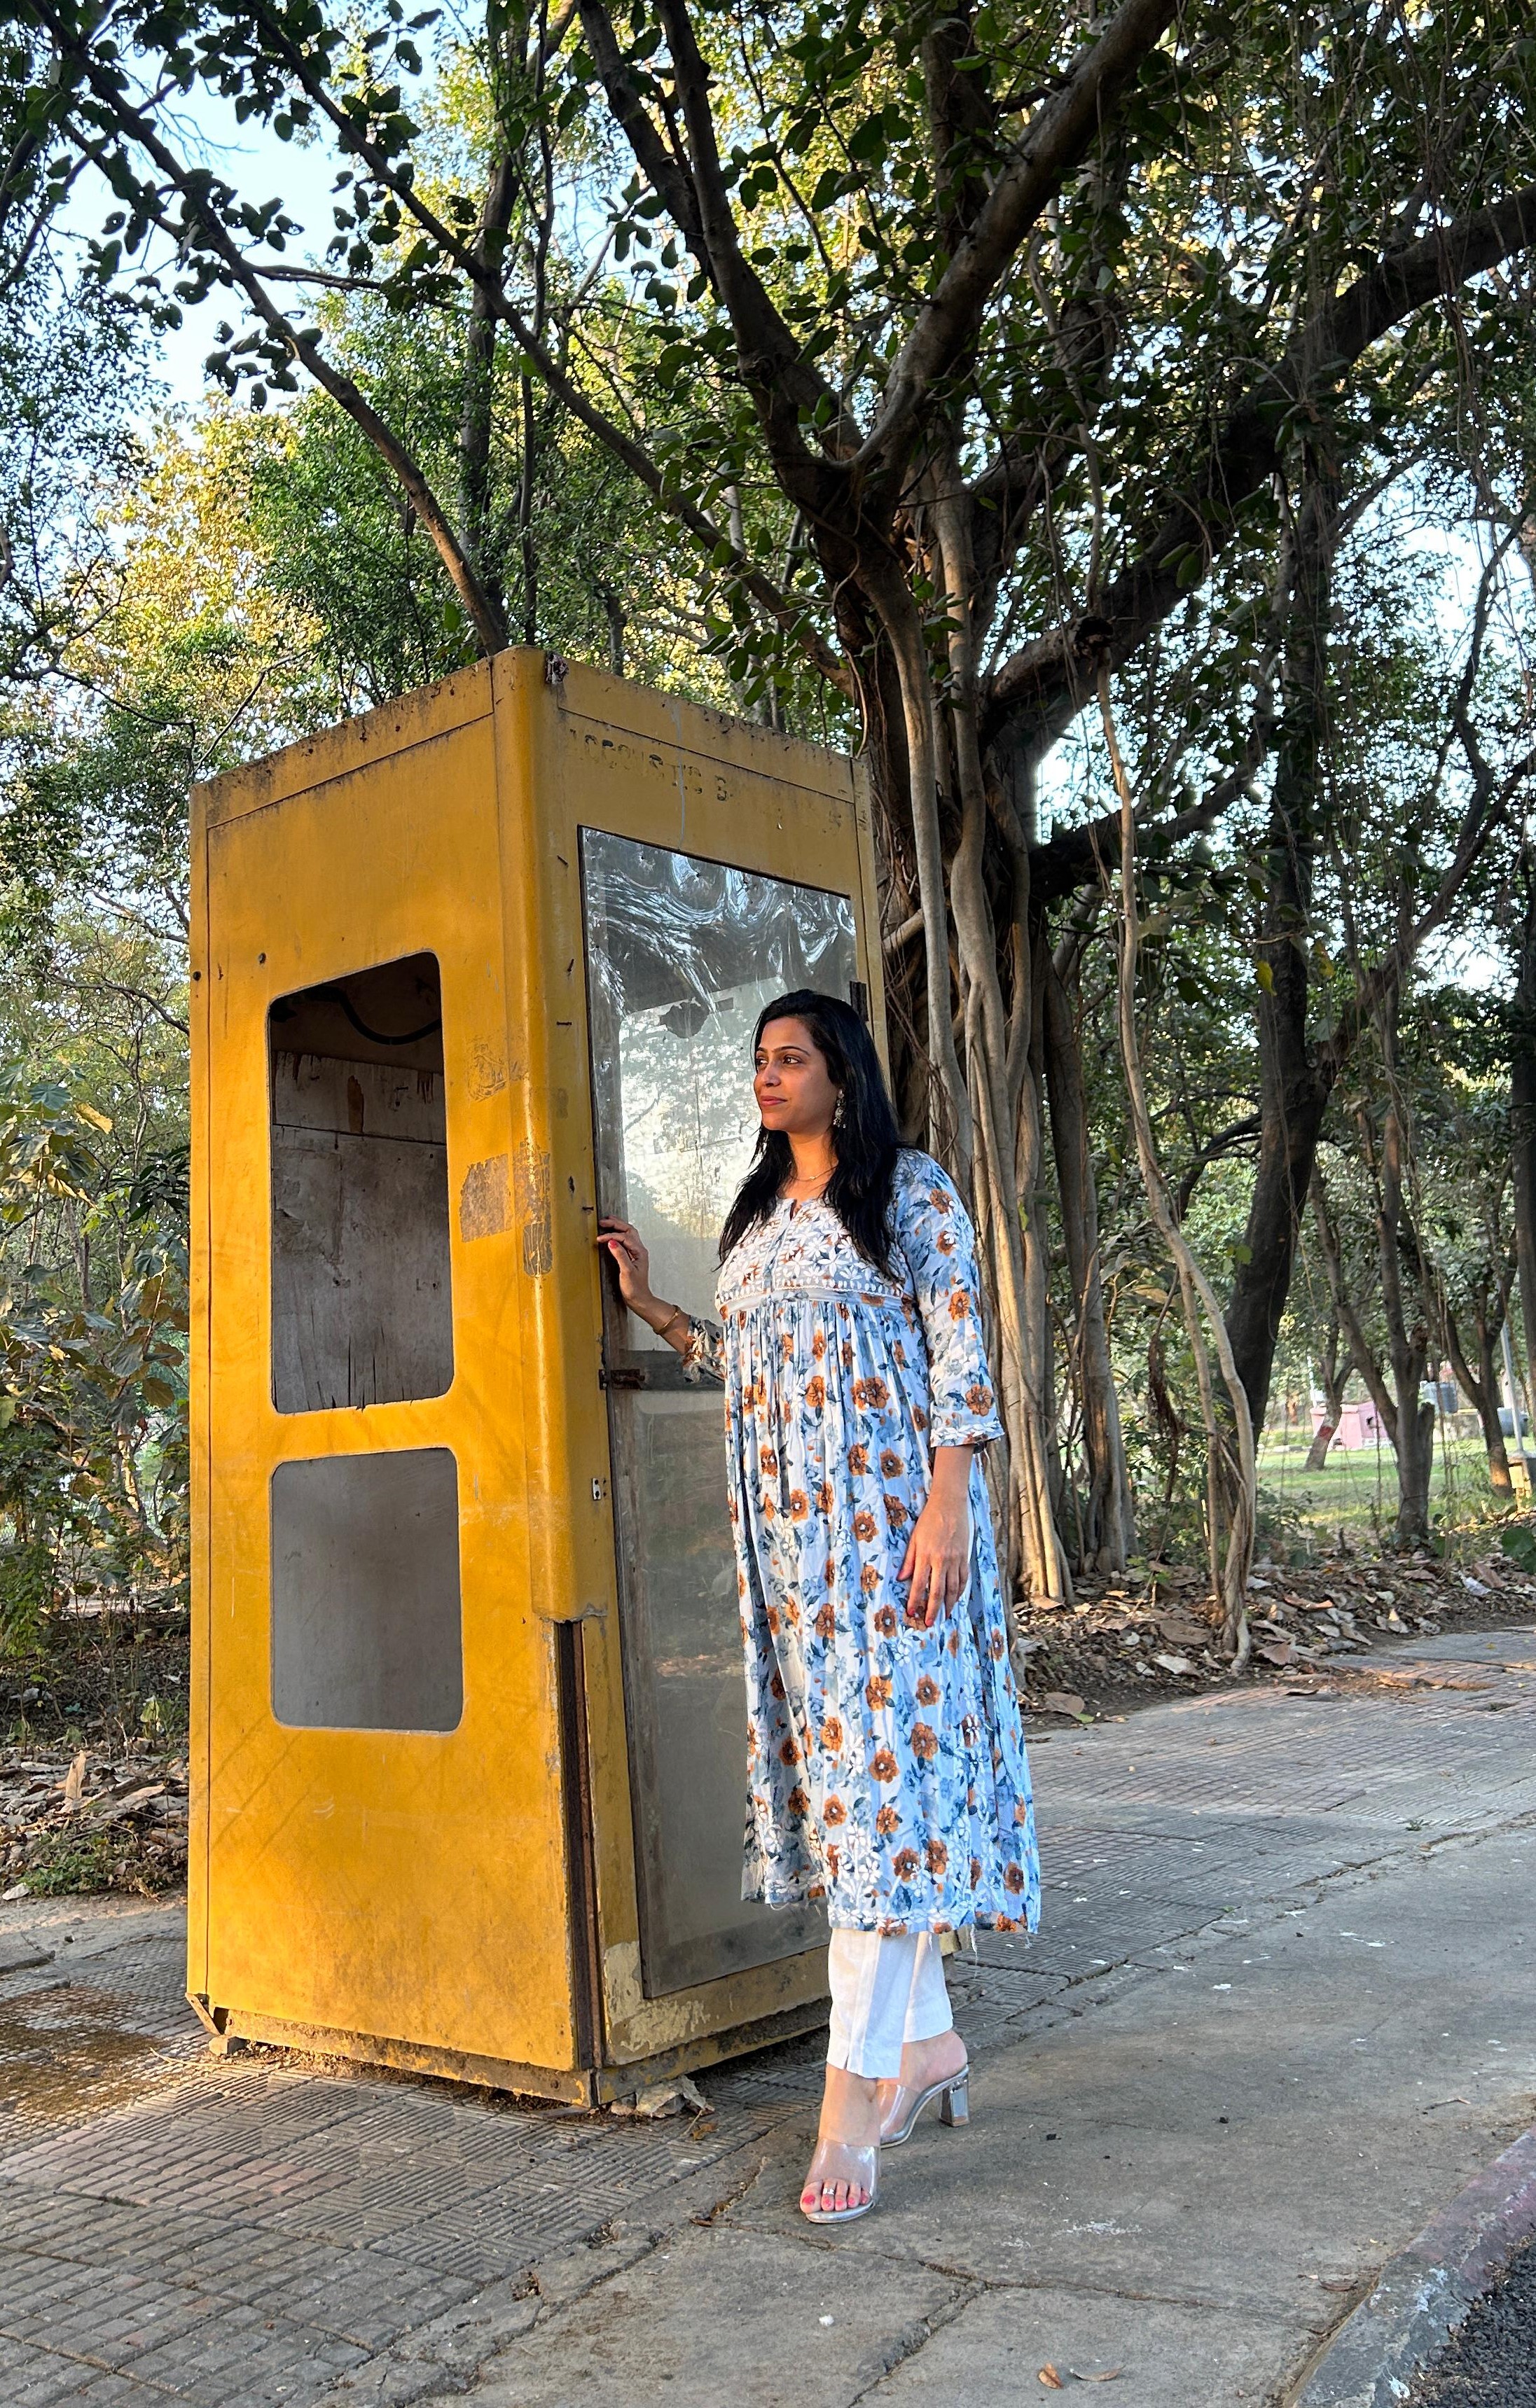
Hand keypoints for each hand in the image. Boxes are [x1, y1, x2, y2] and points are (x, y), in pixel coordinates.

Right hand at [597, 1217, 657, 1315]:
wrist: (639, 1299)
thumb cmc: (635, 1288)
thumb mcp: (626, 1272)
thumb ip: (620, 1255)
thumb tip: (612, 1241)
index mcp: (639, 1252)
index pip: (624, 1237)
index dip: (611, 1235)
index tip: (600, 1238)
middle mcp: (639, 1250)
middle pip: (628, 1230)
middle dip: (616, 1224)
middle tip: (603, 1221)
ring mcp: (636, 1253)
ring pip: (629, 1233)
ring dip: (618, 1226)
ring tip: (608, 1222)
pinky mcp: (632, 1257)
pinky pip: (626, 1240)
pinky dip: (618, 1234)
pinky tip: (612, 1235)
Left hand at [899, 1450, 971, 1628]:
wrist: (950, 1504)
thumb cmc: (929, 1520)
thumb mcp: (914, 1538)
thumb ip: (909, 1559)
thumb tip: (902, 1578)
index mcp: (925, 1555)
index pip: (919, 1584)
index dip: (915, 1601)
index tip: (912, 1613)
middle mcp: (941, 1560)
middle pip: (937, 1591)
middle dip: (933, 1609)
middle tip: (929, 1622)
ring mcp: (955, 1559)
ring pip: (953, 1588)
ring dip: (949, 1605)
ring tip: (944, 1616)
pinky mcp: (965, 1557)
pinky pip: (963, 1579)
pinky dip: (960, 1591)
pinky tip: (956, 1599)